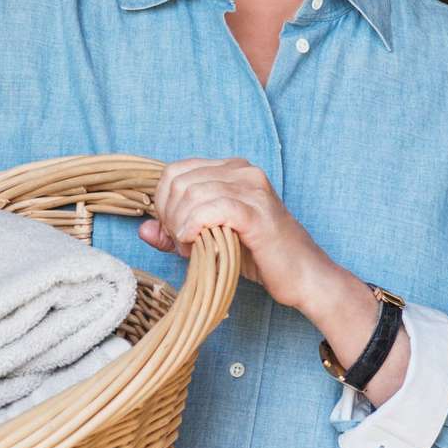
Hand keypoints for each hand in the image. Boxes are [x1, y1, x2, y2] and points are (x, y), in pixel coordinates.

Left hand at [137, 157, 329, 309]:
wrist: (304, 277)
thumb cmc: (260, 257)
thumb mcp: (210, 240)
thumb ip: (176, 231)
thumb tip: (144, 229)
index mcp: (231, 170)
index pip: (175, 171)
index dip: (164, 204)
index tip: (175, 232)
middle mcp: (242, 171)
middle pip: (178, 181)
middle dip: (170, 216)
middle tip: (184, 243)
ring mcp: (252, 188)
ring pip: (190, 194)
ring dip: (181, 226)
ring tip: (193, 248)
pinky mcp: (256, 211)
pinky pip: (209, 209)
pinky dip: (194, 227)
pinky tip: (196, 244)